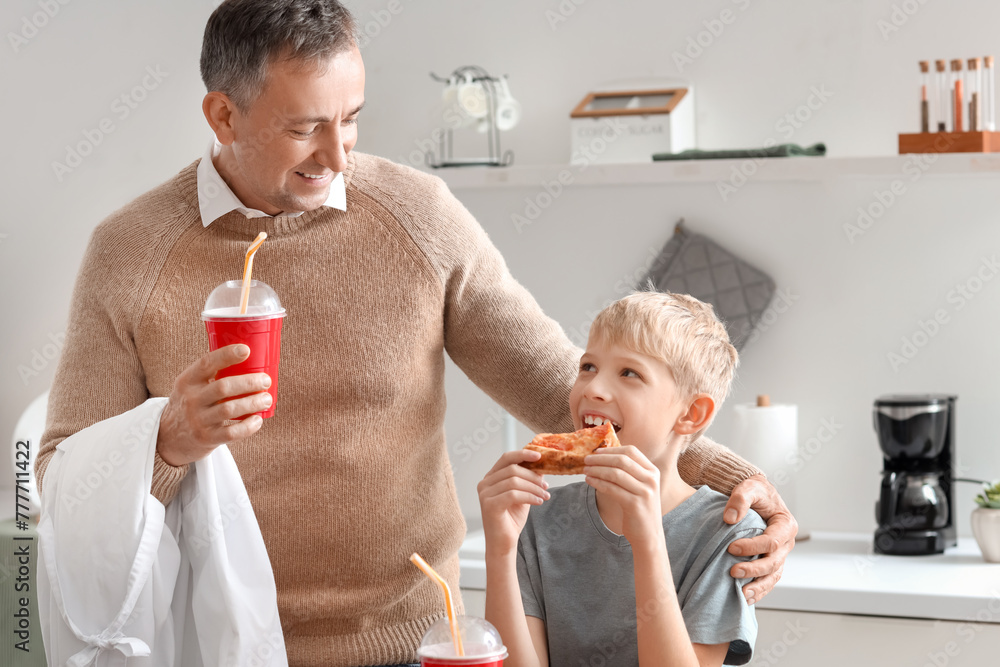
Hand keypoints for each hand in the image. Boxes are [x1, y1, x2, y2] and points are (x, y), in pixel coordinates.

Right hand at [157, 344, 272, 466]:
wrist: (170, 438)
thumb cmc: (191, 405)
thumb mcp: (190, 386)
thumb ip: (210, 374)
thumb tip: (249, 358)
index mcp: (187, 381)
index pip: (206, 364)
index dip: (226, 355)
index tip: (246, 350)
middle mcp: (191, 400)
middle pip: (223, 387)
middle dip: (249, 382)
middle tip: (266, 381)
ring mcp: (198, 420)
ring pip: (229, 409)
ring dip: (253, 403)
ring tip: (266, 399)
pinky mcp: (206, 439)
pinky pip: (231, 433)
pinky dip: (248, 426)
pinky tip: (258, 420)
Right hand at [478, 450, 549, 556]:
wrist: (503, 543)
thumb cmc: (511, 519)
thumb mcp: (523, 494)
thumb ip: (527, 479)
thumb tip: (540, 464)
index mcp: (491, 478)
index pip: (506, 458)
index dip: (523, 454)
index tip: (540, 456)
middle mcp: (484, 483)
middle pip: (512, 469)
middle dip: (533, 476)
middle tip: (546, 486)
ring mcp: (485, 494)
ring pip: (514, 481)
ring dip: (534, 488)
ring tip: (544, 496)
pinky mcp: (489, 505)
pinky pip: (514, 494)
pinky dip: (530, 496)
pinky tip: (539, 502)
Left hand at [583, 446, 663, 550]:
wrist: (648, 535)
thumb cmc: (640, 509)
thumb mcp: (640, 486)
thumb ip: (629, 472)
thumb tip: (603, 457)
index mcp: (653, 471)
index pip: (631, 451)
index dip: (612, 449)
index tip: (597, 451)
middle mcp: (651, 480)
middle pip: (622, 460)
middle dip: (601, 458)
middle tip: (587, 459)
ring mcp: (645, 492)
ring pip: (615, 474)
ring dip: (597, 470)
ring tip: (585, 470)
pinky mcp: (635, 505)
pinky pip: (612, 489)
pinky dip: (598, 482)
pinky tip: (589, 481)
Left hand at [723, 474, 797, 604]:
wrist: (756, 495)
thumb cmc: (754, 491)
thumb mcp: (748, 488)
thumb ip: (739, 499)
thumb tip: (729, 519)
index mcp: (785, 525)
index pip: (771, 542)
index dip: (752, 547)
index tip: (731, 548)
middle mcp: (786, 542)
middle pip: (774, 562)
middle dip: (754, 570)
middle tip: (732, 572)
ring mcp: (780, 554)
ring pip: (773, 575)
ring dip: (758, 586)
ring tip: (741, 594)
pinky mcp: (771, 562)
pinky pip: (769, 580)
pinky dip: (759, 590)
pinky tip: (745, 598)